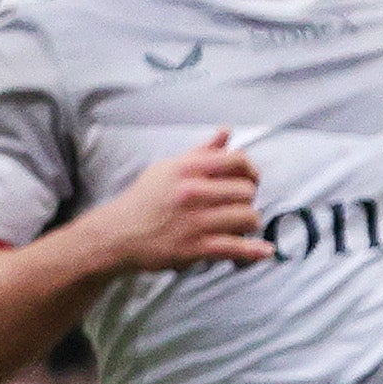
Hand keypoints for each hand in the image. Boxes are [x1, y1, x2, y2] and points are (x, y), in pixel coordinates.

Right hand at [85, 132, 267, 274]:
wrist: (117, 233)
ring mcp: (195, 221)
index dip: (251, 170)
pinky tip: (264, 250)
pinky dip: (254, 250)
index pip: (237, 160)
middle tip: (239, 205)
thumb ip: (202, 152)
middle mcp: (192, 192)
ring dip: (249, 223)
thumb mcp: (168, 168)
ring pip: (247, 218)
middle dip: (248, 199)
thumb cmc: (146, 199)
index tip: (251, 179)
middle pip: (247, 191)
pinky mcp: (195, 247)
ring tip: (239, 224)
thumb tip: (226, 132)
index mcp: (186, 169)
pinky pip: (236, 247)